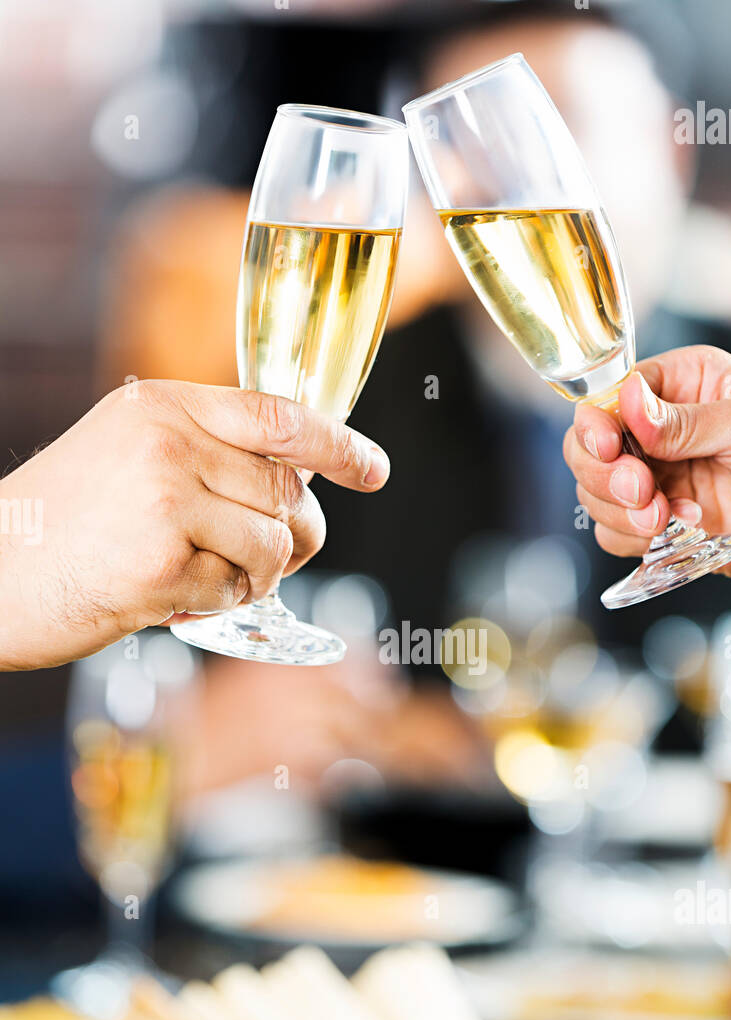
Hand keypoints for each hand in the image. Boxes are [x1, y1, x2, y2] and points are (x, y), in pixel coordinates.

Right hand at [0, 379, 388, 669]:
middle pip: (289, 492)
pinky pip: (236, 592)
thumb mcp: (126, 450)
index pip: (280, 415)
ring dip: (256, 577)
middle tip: (273, 559)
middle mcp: (169, 444)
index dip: (339, 445)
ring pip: (274, 546)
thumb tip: (295, 475)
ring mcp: (166, 503)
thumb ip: (204, 448)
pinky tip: (170, 596)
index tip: (373, 470)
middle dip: (298, 536)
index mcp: (163, 405)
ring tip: (206, 577)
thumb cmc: (61, 523)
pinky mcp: (161, 565)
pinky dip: (216, 606)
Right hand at [563, 345, 730, 634]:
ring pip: (595, 493)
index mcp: (686, 383)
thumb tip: (628, 404)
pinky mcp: (661, 523)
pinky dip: (634, 539)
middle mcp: (664, 428)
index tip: (610, 449)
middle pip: (589, 446)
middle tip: (644, 491)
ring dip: (622, 512)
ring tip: (670, 517)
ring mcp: (660, 477)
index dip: (598, 423)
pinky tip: (680, 531)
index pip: (611, 394)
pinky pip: (613, 532)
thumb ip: (688, 419)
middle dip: (606, 475)